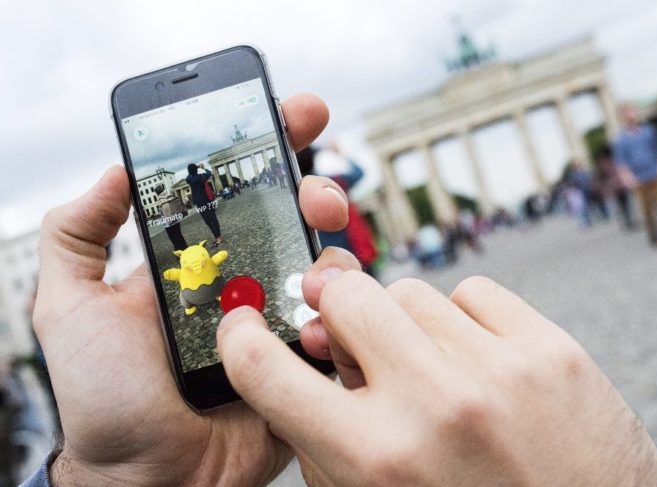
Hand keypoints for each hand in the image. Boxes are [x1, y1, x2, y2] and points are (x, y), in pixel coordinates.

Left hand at [34, 93, 347, 485]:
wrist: (149, 479)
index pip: (239, 192)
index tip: (300, 114)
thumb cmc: (106, 399)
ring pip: (329, 266)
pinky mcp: (307, 361)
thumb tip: (115, 171)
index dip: (271, 148)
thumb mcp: (68, 306)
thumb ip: (76, 235)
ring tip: (318, 262)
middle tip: (319, 194)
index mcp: (198, 262)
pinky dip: (346, 311)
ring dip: (335, 251)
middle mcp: (246, 284)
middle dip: (316, 190)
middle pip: (296, 221)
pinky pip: (344, 324)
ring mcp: (281, 321)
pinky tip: (323, 315)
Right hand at [219, 270, 656, 485]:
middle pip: (349, 296)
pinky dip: (462, 319)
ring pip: (412, 291)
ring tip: (428, 366)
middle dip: (339, 312)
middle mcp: (434, 406)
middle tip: (350, 334)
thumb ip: (328, 442)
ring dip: (406, 324)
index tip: (245, 327)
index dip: (243, 340)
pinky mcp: (552, 351)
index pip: (267, 371)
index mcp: (376, 462)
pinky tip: (474, 359)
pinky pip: (474, 292)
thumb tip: (307, 360)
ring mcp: (499, 371)